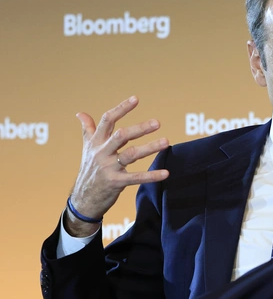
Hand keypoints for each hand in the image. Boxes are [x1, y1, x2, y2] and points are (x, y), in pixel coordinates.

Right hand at [66, 96, 168, 236]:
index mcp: (96, 142)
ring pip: (131, 155)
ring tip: (166, 142)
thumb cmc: (89, 170)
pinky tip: (166, 173)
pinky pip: (136, 177)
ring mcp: (108, 168)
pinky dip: (152, 176)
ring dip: (150, 148)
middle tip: (157, 122)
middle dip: (139, 129)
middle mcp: (101, 152)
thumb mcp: (86, 149)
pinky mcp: (116, 183)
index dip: (121, 109)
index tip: (136, 99)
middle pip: (121, 136)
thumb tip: (80, 113)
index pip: (107, 120)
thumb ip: (87, 130)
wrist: (83, 199)